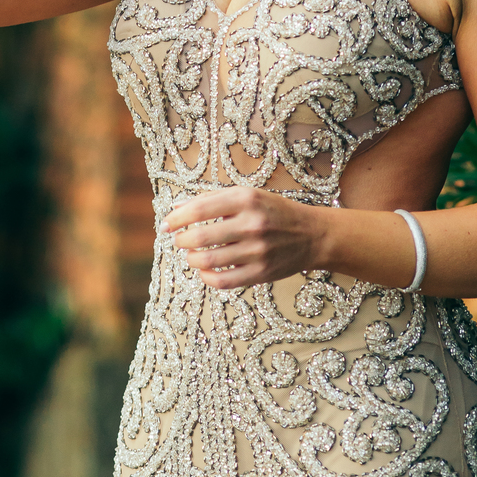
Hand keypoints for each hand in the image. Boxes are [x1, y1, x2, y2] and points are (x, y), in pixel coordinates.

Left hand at [166, 186, 321, 289]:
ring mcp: (258, 251)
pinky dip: (207, 278)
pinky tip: (204, 271)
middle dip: (181, 240)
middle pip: (200, 237)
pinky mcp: (261, 273)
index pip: (200, 209)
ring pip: (209, 261)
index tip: (165, 224)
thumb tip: (176, 208)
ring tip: (190, 255)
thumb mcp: (247, 195)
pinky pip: (224, 282)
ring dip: (191, 259)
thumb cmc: (273, 211)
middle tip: (177, 241)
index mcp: (246, 199)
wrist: (312, 235)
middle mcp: (252, 224)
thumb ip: (212, 199)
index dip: (176, 218)